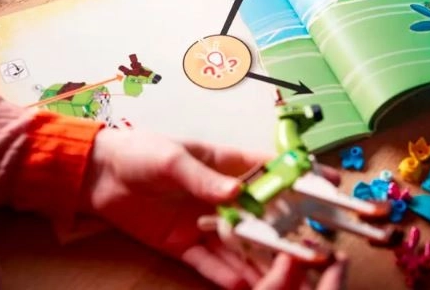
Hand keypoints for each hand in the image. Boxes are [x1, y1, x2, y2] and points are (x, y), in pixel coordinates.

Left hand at [79, 129, 345, 288]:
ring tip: (289, 276)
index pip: (272, 169)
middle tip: (317, 244)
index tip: (333, 182)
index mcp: (226, 164)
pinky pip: (213, 265)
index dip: (302, 175)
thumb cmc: (139, 152)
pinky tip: (247, 286)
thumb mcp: (171, 159)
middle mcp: (223, 195)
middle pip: (265, 214)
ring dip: (264, 260)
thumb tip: (235, 193)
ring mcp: (206, 222)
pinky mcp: (186, 245)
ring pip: (244, 245)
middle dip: (291, 228)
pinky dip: (229, 277)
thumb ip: (202, 178)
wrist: (97, 175)